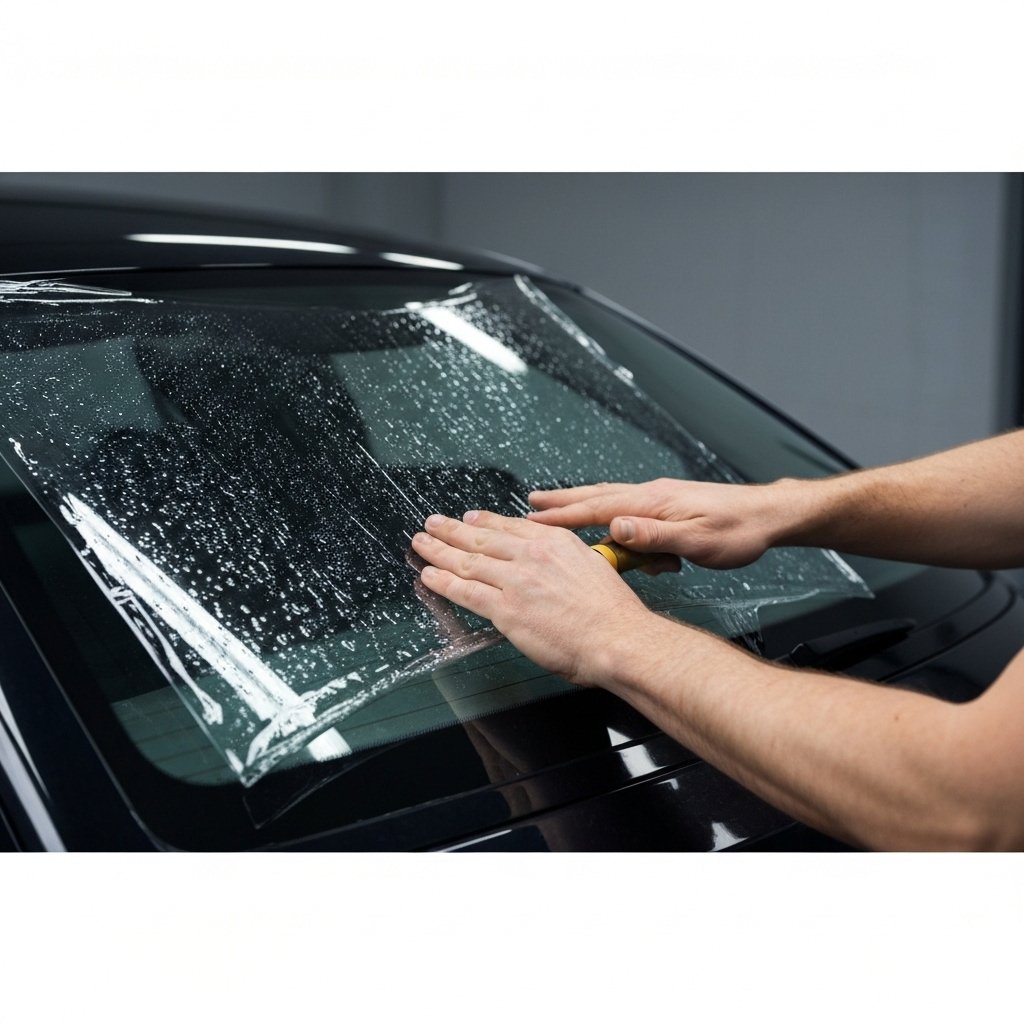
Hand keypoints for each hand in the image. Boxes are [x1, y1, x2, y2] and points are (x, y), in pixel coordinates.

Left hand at [411, 510, 655, 685]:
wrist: (618, 637)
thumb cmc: (613, 613)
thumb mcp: (592, 567)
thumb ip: (566, 563)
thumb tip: (551, 572)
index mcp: (555, 542)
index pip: (510, 527)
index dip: (485, 521)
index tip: (470, 518)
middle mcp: (532, 555)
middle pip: (482, 538)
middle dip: (452, 529)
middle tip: (433, 522)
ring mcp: (516, 580)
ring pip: (467, 561)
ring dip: (438, 550)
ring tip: (421, 543)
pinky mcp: (506, 609)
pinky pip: (465, 591)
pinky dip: (443, 582)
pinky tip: (429, 575)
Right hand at [528, 478, 786, 569]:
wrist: (767, 515)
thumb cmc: (737, 531)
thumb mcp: (696, 541)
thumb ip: (654, 537)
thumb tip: (615, 529)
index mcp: (653, 504)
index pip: (598, 509)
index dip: (563, 517)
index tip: (533, 521)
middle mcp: (651, 494)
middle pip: (597, 496)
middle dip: (562, 501)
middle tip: (531, 503)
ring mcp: (659, 497)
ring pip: (610, 498)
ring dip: (580, 502)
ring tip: (554, 506)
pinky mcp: (668, 503)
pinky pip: (627, 505)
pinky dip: (604, 508)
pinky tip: (603, 518)